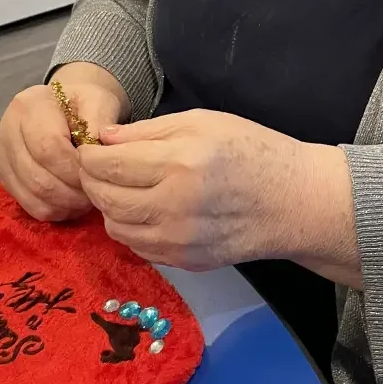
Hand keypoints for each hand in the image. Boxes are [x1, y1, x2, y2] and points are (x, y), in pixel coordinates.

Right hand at [0, 65, 127, 221]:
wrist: (63, 106)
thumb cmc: (82, 103)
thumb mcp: (97, 100)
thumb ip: (99, 121)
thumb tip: (99, 151)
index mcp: (30, 106)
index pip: (48, 147)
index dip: (75, 168)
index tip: (97, 172)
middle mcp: (8, 130)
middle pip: (38, 176)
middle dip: (72, 191)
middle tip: (95, 190)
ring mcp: (3, 157)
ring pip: (33, 195)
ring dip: (65, 203)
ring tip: (86, 197)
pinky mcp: (5, 178)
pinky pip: (29, 205)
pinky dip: (54, 210)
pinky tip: (72, 202)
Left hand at [77, 109, 358, 278]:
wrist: (295, 202)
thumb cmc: (252, 150)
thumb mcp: (202, 121)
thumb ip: (147, 130)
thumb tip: (101, 139)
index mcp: (179, 163)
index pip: (106, 165)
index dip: (88, 156)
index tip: (91, 149)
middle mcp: (174, 206)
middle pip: (104, 198)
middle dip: (92, 181)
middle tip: (100, 168)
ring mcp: (179, 240)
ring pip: (115, 227)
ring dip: (110, 207)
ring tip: (125, 189)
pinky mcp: (185, 262)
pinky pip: (138, 247)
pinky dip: (131, 228)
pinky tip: (146, 210)